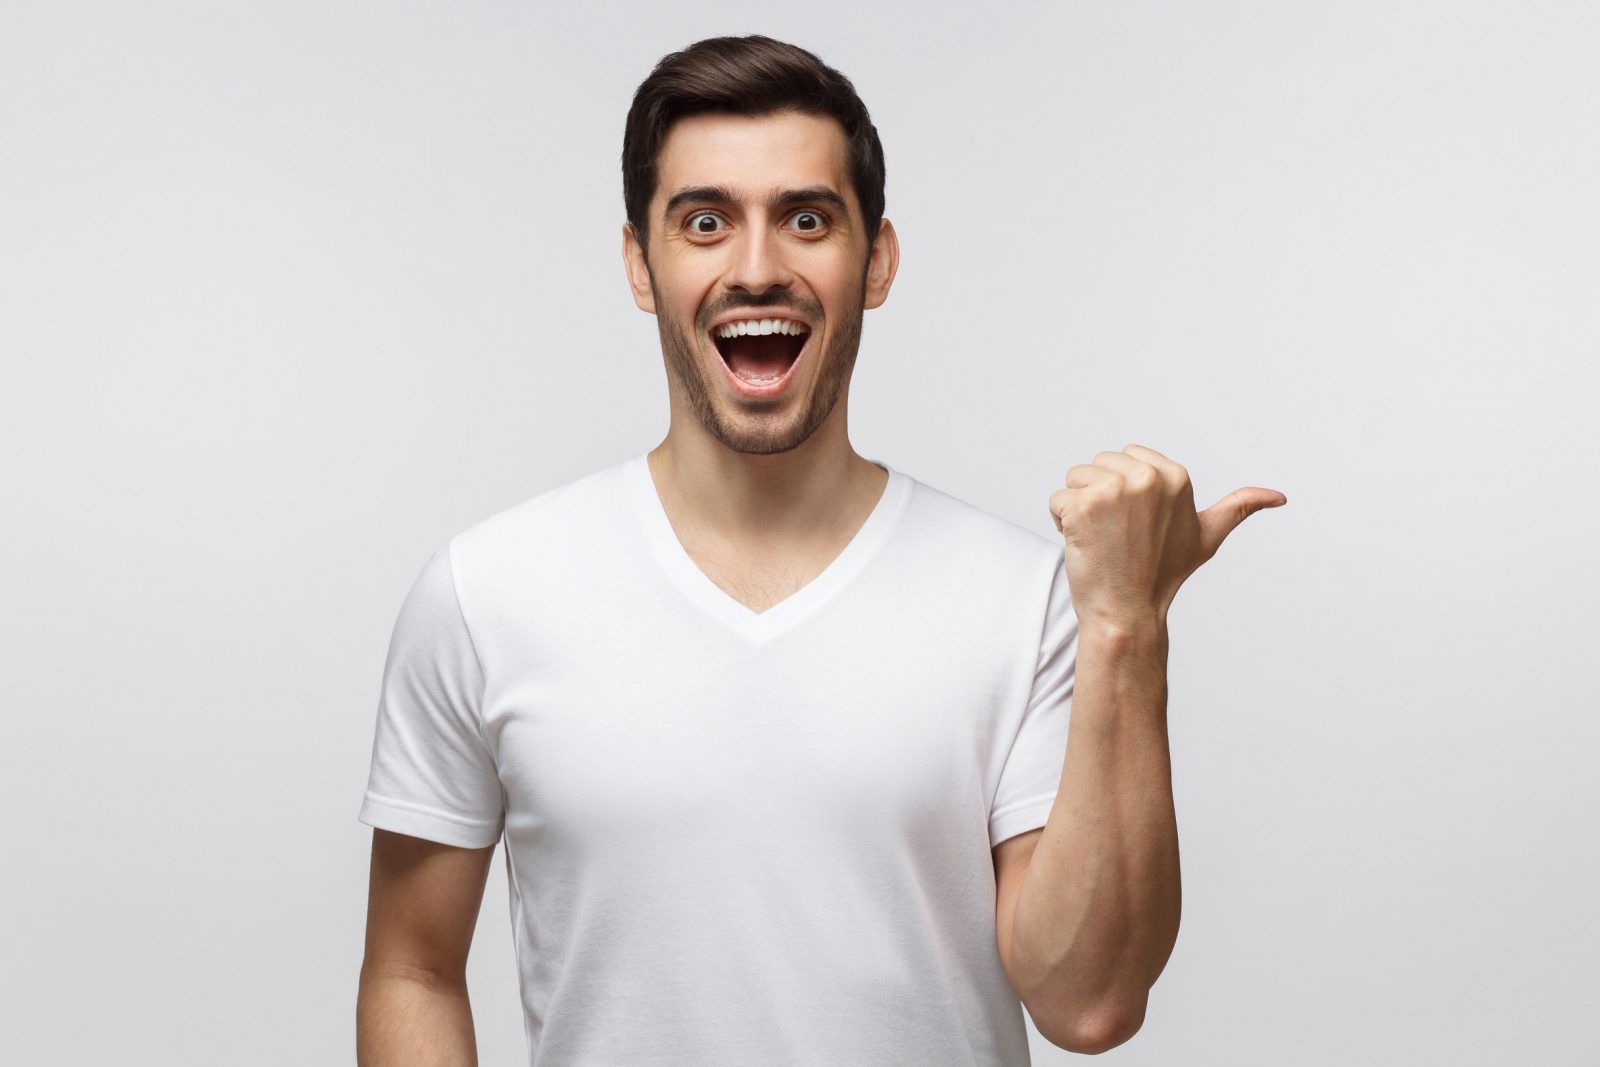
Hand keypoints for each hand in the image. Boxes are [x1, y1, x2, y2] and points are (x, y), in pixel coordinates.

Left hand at [1047, 444, 1286, 631]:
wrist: (1128, 613)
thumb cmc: (1162, 575)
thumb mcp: (1206, 537)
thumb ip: (1238, 508)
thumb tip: (1279, 496)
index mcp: (1175, 475)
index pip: (1125, 457)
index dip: (1123, 491)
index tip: (1138, 524)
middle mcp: (1147, 477)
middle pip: (1097, 464)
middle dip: (1098, 497)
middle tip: (1118, 536)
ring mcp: (1114, 490)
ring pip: (1074, 478)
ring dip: (1078, 509)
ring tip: (1102, 540)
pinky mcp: (1083, 505)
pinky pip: (1056, 500)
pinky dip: (1061, 523)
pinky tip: (1084, 545)